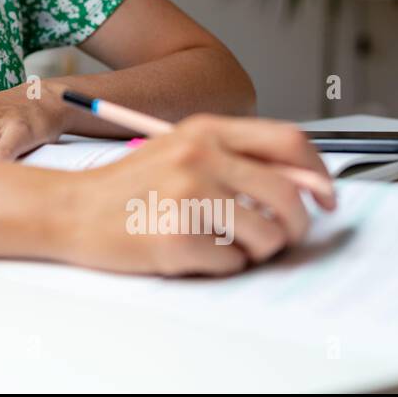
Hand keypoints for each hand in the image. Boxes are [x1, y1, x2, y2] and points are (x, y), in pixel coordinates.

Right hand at [54, 114, 336, 276]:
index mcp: (205, 130)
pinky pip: (232, 263)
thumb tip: (306, 184)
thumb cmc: (128, 186)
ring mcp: (188, 197)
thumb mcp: (181, 151)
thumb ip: (237, 158)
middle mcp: (200, 157)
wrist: (70, 209)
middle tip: (284, 237)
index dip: (319, 173)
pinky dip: (222, 266)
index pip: (290, 142)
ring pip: (267, 235)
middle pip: (289, 194)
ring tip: (230, 246)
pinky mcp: (176, 238)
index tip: (327, 198)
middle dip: (298, 224)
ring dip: (260, 250)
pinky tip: (193, 253)